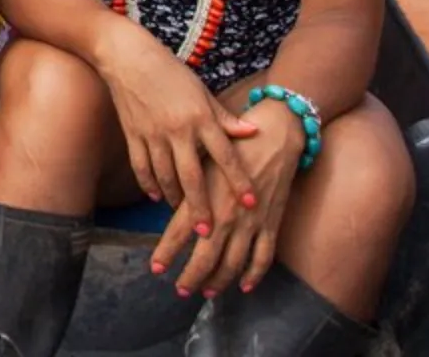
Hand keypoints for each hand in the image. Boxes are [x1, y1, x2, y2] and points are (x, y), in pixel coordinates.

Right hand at [98, 27, 258, 215]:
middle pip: (192, 177)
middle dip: (201, 207)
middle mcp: (178, 129)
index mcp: (200, 117)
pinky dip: (149, 184)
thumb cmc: (171, 71)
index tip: (251, 203)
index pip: (225, 155)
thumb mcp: (202, 92)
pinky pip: (142, 167)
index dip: (239, 180)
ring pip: (165, 177)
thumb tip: (253, 133)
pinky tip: (157, 196)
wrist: (128, 57)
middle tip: (209, 232)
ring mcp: (153, 134)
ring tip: (184, 217)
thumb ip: (225, 117)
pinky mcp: (133, 135)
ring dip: (175, 200)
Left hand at [149, 106, 303, 299]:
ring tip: (206, 292)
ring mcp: (250, 223)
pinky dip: (254, 275)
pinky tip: (244, 286)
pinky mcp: (271, 224)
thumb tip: (167, 203)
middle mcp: (225, 215)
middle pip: (205, 257)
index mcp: (203, 196)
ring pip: (232, 263)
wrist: (273, 135)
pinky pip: (263, 257)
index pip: (178, 233)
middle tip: (180, 290)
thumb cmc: (230, 143)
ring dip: (218, 282)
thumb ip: (187, 186)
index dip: (166, 253)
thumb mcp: (202, 159)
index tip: (155, 269)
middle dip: (191, 277)